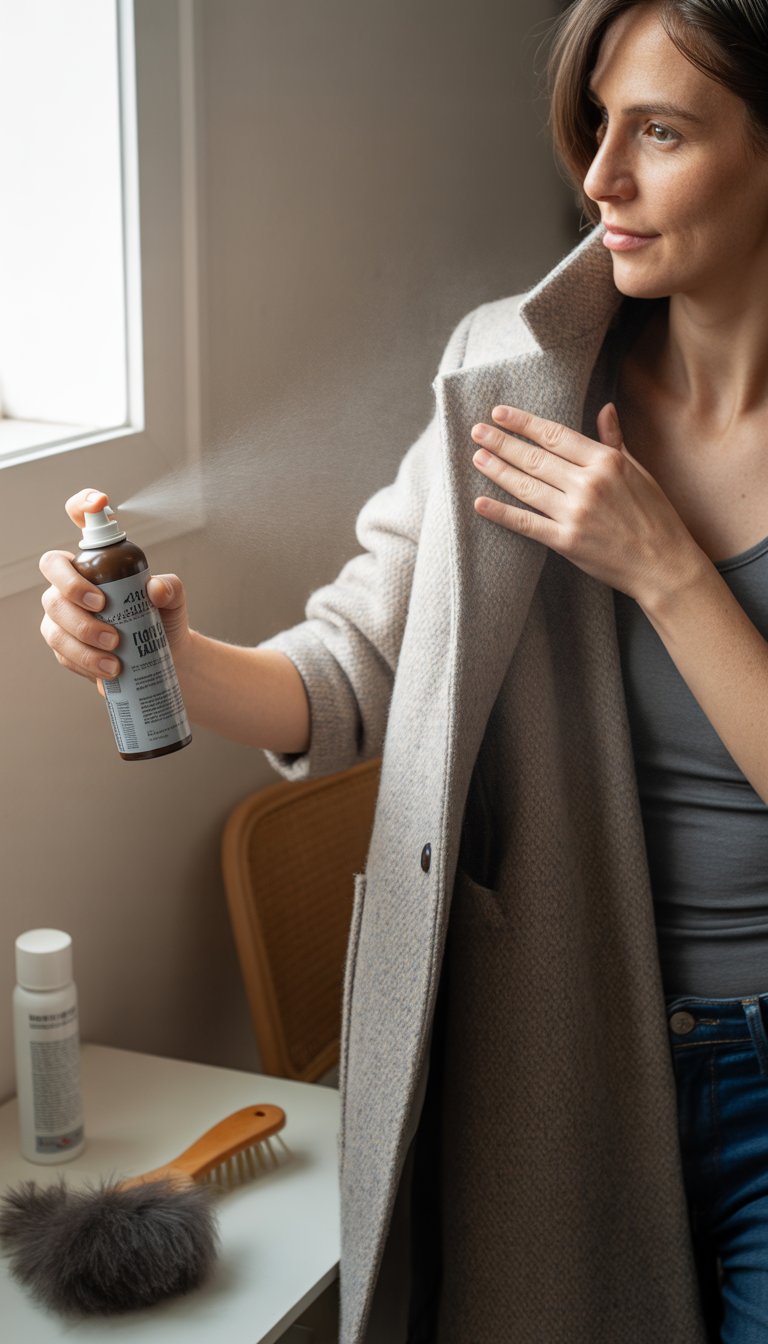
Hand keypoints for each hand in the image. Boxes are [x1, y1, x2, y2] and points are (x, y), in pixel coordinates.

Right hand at [39, 488, 191, 687]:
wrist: (164, 659)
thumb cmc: (162, 620)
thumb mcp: (173, 600)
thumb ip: (169, 588)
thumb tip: (154, 589)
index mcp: (97, 559)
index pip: (79, 519)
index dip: (83, 505)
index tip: (101, 503)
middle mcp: (72, 580)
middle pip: (53, 571)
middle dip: (74, 590)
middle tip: (104, 609)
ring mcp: (62, 613)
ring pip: (54, 617)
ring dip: (82, 636)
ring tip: (114, 653)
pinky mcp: (63, 645)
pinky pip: (62, 651)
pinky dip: (85, 661)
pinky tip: (108, 670)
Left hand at [470, 402, 703, 603]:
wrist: (664, 564)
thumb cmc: (655, 516)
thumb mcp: (639, 472)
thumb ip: (615, 441)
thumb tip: (605, 408)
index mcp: (606, 461)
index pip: (554, 435)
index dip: (523, 423)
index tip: (500, 414)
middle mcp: (588, 483)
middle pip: (535, 457)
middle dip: (502, 442)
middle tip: (477, 431)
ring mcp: (575, 513)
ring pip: (526, 486)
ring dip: (497, 470)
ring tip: (477, 457)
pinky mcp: (566, 541)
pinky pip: (526, 523)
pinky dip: (501, 513)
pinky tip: (480, 503)